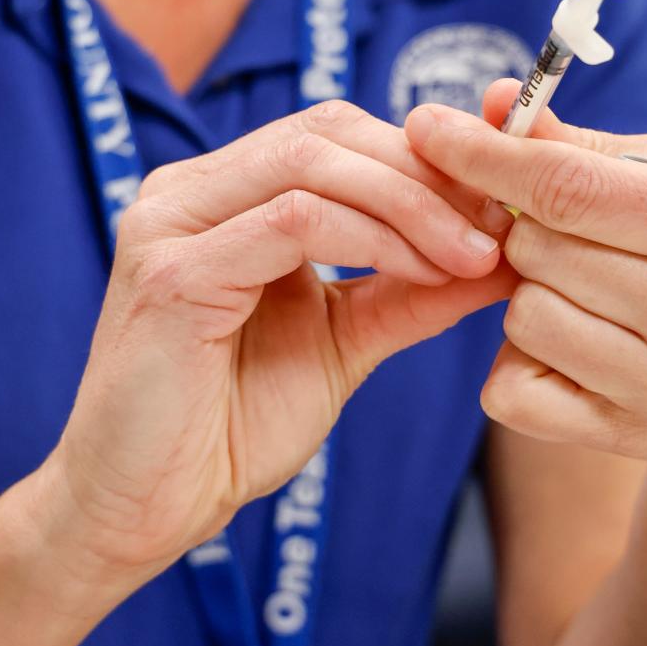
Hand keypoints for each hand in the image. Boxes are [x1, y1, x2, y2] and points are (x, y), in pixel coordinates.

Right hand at [45, 101, 507, 583]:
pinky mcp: (171, 271)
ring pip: (311, 162)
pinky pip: (291, 222)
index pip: (332, 132)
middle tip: (499, 223)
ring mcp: (170, 222)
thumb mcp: (343, 342)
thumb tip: (503, 252)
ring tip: (476, 254)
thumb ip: (409, 291)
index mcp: (219, 194)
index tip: (500, 203)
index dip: (421, 156)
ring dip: (411, 203)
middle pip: (325, 131)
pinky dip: (372, 237)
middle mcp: (186, 190)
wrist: (143, 513)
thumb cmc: (230, 428)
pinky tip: (424, 272)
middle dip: (425, 172)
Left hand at [404, 82, 646, 474]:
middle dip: (524, 229)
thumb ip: (576, 146)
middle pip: (536, 250)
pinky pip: (511, 390)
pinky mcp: (632, 440)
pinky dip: (520, 361)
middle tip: (565, 235)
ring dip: (529, 294)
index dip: (485, 156)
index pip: (567, 188)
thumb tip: (488, 102)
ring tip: (583, 291)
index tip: (426, 126)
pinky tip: (572, 344)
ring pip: (522, 316)